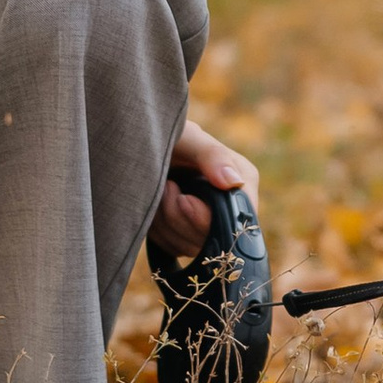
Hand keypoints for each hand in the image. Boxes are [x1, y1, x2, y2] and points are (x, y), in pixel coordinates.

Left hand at [152, 114, 260, 262]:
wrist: (141, 145)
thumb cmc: (169, 134)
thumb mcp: (190, 138)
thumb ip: (212, 156)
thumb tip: (234, 182)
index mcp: (242, 181)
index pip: (237, 218)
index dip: (207, 217)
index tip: (183, 199)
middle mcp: (230, 207)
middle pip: (212, 239)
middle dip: (180, 217)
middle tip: (167, 187)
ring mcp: (209, 224)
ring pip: (191, 247)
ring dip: (165, 223)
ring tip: (161, 191)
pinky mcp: (188, 234)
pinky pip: (175, 248)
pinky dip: (158, 231)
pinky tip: (154, 207)